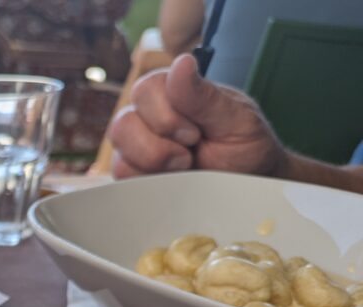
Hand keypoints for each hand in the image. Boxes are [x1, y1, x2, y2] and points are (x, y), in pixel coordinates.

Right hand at [109, 53, 286, 178]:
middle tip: (190, 154)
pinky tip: (170, 179)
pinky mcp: (133, 171)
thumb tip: (182, 61)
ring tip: (183, 167)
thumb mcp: (236, 120)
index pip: (146, 89)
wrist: (247, 184)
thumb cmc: (244, 147)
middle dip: (159, 145)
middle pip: (124, 121)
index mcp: (174, 92)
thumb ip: (205, 96)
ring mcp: (137, 144)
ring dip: (153, 162)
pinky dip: (147, 179)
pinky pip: (120, 173)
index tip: (195, 134)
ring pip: (119, 148)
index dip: (165, 115)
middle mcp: (149, 115)